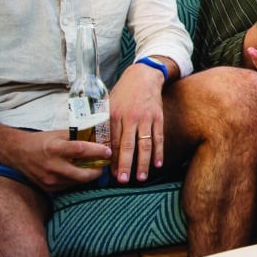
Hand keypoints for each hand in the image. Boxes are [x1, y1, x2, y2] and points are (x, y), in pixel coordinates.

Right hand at [3, 128, 109, 191]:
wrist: (16, 152)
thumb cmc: (41, 141)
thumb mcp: (59, 134)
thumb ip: (78, 137)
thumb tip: (99, 138)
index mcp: (55, 148)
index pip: (81, 150)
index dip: (97, 152)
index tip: (108, 151)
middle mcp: (52, 166)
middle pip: (83, 174)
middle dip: (97, 170)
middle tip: (103, 164)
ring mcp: (50, 179)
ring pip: (78, 182)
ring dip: (88, 176)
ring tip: (92, 167)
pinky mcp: (48, 188)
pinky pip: (69, 186)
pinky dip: (76, 180)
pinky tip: (78, 172)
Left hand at [109, 63, 166, 182]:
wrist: (143, 76)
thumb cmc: (123, 93)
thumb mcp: (109, 105)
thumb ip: (105, 124)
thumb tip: (98, 146)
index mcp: (114, 115)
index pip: (112, 141)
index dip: (111, 159)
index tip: (110, 173)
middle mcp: (130, 117)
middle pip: (127, 145)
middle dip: (125, 164)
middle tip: (123, 180)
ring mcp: (145, 118)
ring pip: (144, 144)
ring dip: (143, 162)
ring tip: (141, 178)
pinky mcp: (158, 117)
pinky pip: (159, 137)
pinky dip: (159, 151)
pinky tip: (157, 164)